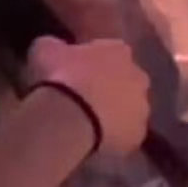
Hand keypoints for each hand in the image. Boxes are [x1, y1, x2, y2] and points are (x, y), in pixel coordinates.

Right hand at [27, 36, 149, 161]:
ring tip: (87, 122)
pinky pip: (124, 135)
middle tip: (84, 97)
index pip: (111, 52)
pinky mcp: (137, 136)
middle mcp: (138, 76)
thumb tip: (55, 48)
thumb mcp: (45, 49)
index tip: (76, 71)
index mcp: (119, 50)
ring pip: (129, 110)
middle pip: (126, 81)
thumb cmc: (60, 76)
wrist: (69, 117)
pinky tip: (93, 139)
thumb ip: (56, 47)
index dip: (94, 63)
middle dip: (109, 88)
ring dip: (113, 114)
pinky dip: (112, 138)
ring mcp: (142, 108)